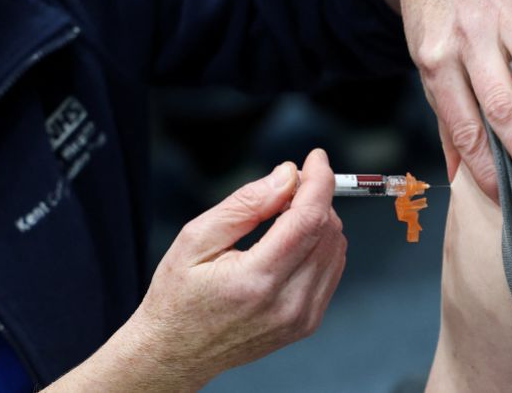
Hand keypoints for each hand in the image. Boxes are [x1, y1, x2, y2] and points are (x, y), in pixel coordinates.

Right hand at [132, 149, 345, 388]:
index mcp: (256, 280)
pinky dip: (320, 244)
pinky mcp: (308, 323)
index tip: (316, 157)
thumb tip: (287, 175)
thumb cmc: (178, 296)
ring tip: (282, 216)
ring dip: (319, 220)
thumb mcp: (196, 238)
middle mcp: (287, 302)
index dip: (319, 180)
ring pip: (336, 247)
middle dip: (315, 197)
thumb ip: (245, 204)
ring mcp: (302, 317)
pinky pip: (332, 268)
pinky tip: (291, 240)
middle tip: (286, 187)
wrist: (175, 354)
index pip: (309, 219)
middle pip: (328, 230)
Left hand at [368, 0, 511, 199]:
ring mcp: (501, 10)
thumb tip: (456, 174)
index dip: (484, 164)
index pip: (464, 124)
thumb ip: (446, 117)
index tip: (507, 197)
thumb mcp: (427, 66)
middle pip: (500, 101)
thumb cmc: (433, 22)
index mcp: (438, 62)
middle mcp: (468, 37)